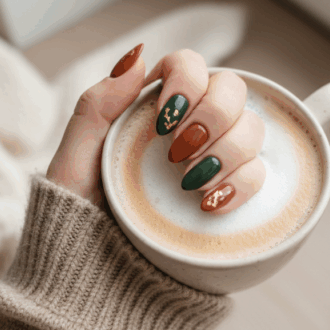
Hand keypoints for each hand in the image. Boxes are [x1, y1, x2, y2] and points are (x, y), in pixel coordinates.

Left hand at [47, 46, 265, 213]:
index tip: (164, 120)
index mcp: (153, 109)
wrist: (93, 272)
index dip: (187, 82)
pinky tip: (211, 202)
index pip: (189, 65)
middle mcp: (189, 127)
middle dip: (212, 116)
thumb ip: (97, 105)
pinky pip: (257, 174)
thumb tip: (138, 57)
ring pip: (251, 130)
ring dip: (226, 152)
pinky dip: (240, 184)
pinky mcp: (229, 193)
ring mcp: (213, 160)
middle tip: (179, 152)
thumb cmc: (76, 212)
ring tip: (190, 183)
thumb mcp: (73, 159)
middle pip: (232, 90)